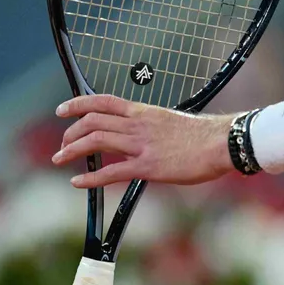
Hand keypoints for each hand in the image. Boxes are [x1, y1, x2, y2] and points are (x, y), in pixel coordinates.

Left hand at [52, 95, 234, 187]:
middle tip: (63, 145)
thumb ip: (154, 127)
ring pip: (95, 141)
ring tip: (59, 159)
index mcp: (144, 112)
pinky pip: (111, 171)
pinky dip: (90, 177)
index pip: (103, 102)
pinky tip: (77, 182)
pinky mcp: (148, 166)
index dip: (77, 105)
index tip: (62, 110)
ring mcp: (142, 145)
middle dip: (70, 132)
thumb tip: (148, 134)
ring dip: (72, 150)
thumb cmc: (206, 136)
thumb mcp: (173, 123)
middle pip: (92, 121)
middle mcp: (138, 125)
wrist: (224, 143)